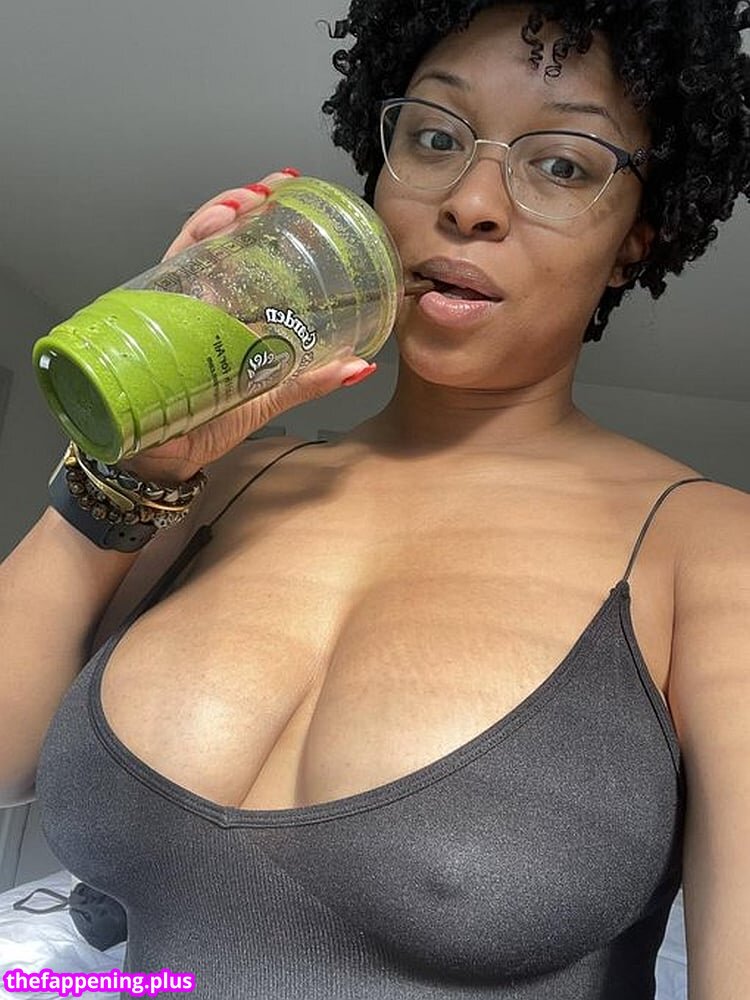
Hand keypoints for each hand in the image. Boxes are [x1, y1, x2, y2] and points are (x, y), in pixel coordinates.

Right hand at [120, 169, 376, 483]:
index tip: (292, 191)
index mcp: (227, 315)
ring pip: (192, 245)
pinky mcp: (151, 316)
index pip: (243, 255)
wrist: (159, 461)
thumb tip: (362, 366)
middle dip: (243, 202)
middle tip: (275, 187)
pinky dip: (191, 243)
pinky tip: (216, 227)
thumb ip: (309, 381)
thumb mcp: (267, 398)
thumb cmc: (205, 425)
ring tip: (249, 201)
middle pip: (216, 238)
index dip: (264, 218)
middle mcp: (198, 303)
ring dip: (220, 214)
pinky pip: (166, 269)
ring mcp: (173, 306)